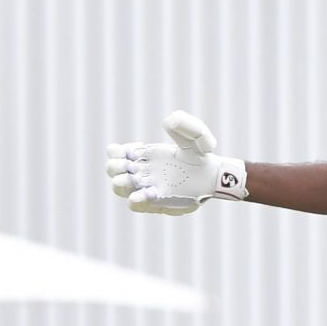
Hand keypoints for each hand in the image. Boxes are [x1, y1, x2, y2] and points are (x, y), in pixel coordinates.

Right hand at [105, 111, 247, 214]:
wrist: (214, 177)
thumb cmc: (202, 156)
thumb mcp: (197, 137)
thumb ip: (186, 126)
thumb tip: (169, 120)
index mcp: (144, 155)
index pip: (114, 153)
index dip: (116, 151)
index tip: (136, 149)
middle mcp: (142, 171)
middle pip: (112, 170)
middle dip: (115, 166)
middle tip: (131, 165)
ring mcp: (147, 188)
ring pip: (118, 188)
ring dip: (121, 183)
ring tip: (136, 179)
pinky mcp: (156, 203)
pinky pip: (135, 205)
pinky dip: (135, 199)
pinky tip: (147, 194)